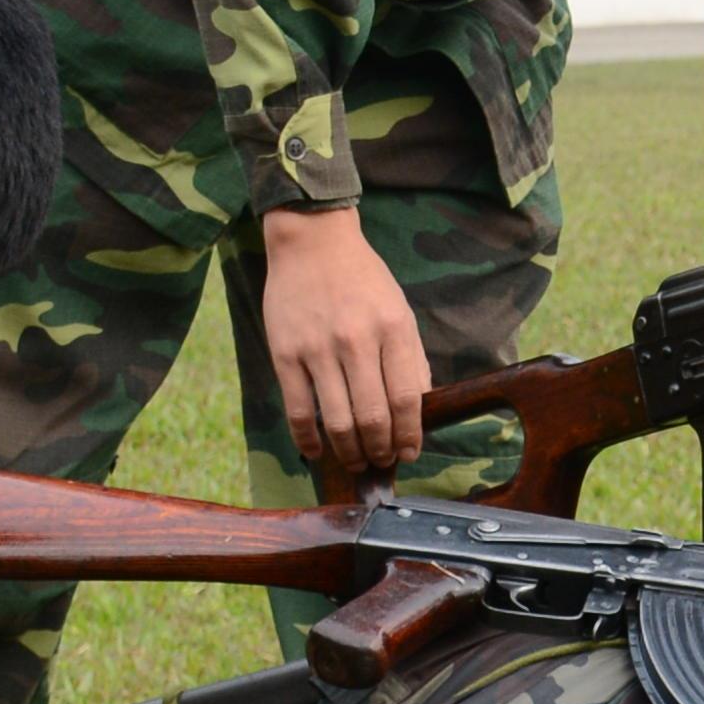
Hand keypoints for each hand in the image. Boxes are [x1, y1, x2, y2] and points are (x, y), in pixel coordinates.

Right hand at [259, 206, 428, 486]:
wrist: (313, 242)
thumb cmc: (362, 279)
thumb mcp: (400, 311)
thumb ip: (411, 358)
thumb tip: (418, 409)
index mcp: (393, 330)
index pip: (407, 399)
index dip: (410, 435)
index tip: (410, 453)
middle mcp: (357, 341)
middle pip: (373, 417)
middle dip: (381, 450)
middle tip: (381, 461)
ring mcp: (318, 349)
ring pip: (337, 421)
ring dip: (349, 452)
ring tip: (356, 461)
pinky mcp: (285, 354)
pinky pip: (297, 411)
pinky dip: (308, 440)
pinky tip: (318, 451)